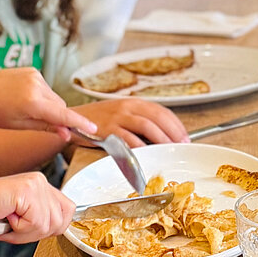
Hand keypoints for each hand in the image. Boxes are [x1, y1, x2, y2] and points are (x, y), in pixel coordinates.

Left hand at [0, 68, 96, 138]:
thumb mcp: (20, 126)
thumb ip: (47, 128)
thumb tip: (66, 134)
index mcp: (33, 102)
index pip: (63, 114)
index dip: (79, 123)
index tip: (93, 130)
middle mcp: (36, 85)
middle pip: (60, 105)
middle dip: (57, 115)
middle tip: (43, 124)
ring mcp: (34, 75)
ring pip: (53, 96)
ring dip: (48, 105)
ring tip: (27, 109)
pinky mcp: (31, 70)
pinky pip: (45, 86)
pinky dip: (41, 95)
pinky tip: (24, 98)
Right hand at [0, 172, 75, 242]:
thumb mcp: (24, 216)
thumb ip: (42, 217)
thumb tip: (59, 228)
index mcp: (42, 184)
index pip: (68, 209)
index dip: (54, 226)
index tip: (34, 229)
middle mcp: (41, 181)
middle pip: (60, 221)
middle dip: (37, 233)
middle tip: (16, 228)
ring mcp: (35, 184)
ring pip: (48, 224)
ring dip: (26, 232)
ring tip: (9, 223)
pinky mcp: (27, 191)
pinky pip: (35, 222)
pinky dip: (19, 229)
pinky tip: (7, 218)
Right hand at [71, 98, 189, 146]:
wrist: (72, 120)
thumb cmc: (99, 120)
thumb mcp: (121, 113)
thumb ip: (139, 120)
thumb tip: (163, 136)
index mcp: (134, 103)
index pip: (161, 111)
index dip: (176, 124)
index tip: (185, 137)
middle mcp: (127, 107)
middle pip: (157, 117)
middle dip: (173, 132)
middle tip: (182, 145)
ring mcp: (118, 117)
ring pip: (146, 126)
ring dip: (161, 139)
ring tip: (169, 149)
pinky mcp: (108, 130)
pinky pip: (128, 139)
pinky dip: (140, 147)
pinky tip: (148, 154)